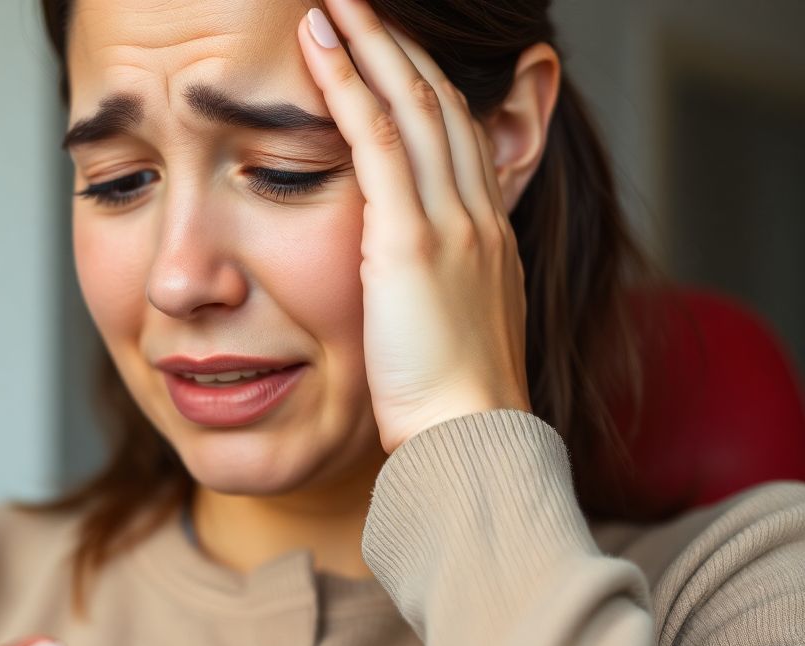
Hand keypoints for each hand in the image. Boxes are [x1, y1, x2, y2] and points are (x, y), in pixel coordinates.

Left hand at [298, 0, 530, 453]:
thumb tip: (410, 290)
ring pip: (413, 104)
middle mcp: (477, 215)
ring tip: (334, 4)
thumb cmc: (452, 408)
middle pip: (442, 104)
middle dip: (400, 48)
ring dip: (372, 45)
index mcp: (486, 236)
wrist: (472, 442)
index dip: (424, 85)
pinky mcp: (411, 239)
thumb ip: (433, 294)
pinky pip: (376, 139)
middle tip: (360, 6)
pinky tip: (319, 47)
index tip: (390, 54)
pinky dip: (348, 84)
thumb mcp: (452, 334)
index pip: (457, 137)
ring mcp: (450, 221)